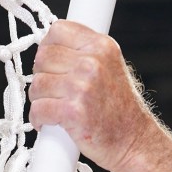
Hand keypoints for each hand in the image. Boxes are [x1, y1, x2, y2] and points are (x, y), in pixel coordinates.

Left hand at [28, 21, 171, 171]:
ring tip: (53, 107)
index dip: (48, 46)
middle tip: (52, 90)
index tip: (50, 62)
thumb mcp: (110, 66)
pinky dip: (38, 119)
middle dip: (42, 75)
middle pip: (43, 57)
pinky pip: (38, 109)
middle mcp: (92, 62)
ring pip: (37, 84)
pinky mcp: (73, 111)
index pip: (58, 30)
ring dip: (40, 99)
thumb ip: (85, 53)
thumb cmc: (120, 108)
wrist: (134, 141)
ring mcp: (82, 86)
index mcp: (101, 46)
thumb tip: (49, 46)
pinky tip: (47, 122)